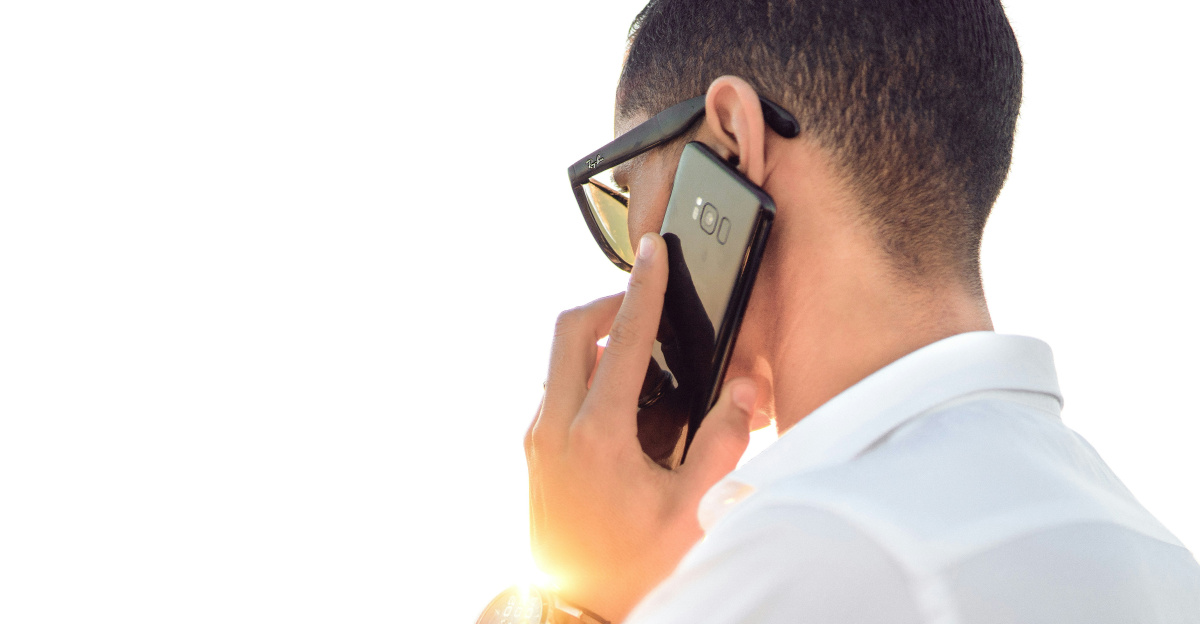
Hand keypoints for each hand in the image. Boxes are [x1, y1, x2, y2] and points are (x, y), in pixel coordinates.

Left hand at [525, 233, 757, 622]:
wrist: (579, 608)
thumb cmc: (633, 567)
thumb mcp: (692, 511)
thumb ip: (723, 443)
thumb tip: (740, 388)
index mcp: (596, 436)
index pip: (622, 340)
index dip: (644, 289)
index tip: (654, 253)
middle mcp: (555, 429)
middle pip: (569, 331)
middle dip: (607, 304)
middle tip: (644, 304)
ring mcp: (538, 440)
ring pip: (557, 359)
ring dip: (594, 339)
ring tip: (639, 351)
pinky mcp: (533, 452)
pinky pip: (556, 388)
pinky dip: (584, 371)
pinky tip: (621, 396)